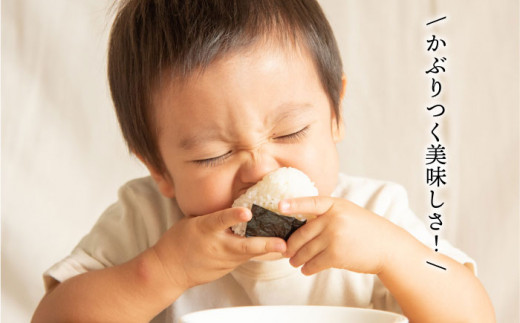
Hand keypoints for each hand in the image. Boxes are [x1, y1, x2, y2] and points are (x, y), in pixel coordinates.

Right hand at [151, 207, 286, 290]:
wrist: (169, 270)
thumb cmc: (180, 241)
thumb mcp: (193, 222)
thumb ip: (215, 216)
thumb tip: (237, 204)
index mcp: (204, 229)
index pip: (220, 220)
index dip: (234, 215)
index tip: (247, 211)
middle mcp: (216, 245)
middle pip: (243, 245)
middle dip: (264, 244)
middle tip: (283, 243)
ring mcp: (222, 260)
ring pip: (249, 254)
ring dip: (268, 249)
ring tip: (287, 245)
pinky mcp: (226, 269)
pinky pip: (245, 259)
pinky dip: (258, 253)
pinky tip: (274, 249)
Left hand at [280, 196, 400, 275]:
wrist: (388, 247)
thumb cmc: (366, 230)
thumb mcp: (348, 212)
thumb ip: (327, 214)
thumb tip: (302, 223)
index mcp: (335, 205)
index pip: (311, 202)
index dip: (294, 204)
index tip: (279, 205)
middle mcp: (334, 219)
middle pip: (302, 233)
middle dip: (291, 245)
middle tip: (286, 251)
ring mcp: (334, 236)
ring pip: (306, 250)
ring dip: (297, 259)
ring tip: (294, 262)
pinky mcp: (337, 254)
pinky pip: (315, 263)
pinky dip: (308, 268)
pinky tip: (306, 269)